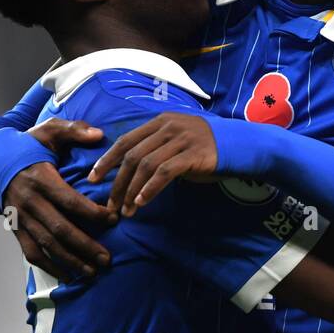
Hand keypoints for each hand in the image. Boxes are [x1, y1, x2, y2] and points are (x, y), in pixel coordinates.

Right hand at [5, 118, 112, 280]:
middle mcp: (29, 202)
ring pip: (46, 245)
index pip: (69, 200)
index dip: (92, 212)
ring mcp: (21, 218)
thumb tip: (99, 134)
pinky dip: (49, 266)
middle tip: (107, 259)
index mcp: (40, 179)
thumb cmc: (29, 146)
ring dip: (70, 261)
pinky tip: (68, 276)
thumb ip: (74, 130)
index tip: (113, 218)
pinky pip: (31, 252)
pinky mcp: (15, 228)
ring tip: (92, 273)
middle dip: (84, 246)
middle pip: (59, 229)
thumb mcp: (49, 131)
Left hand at [87, 112, 217, 215]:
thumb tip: (129, 169)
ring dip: (132, 191)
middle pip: (132, 156)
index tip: (93, 179)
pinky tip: (142, 202)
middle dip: (117, 182)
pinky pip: (165, 173)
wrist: (240, 146)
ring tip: (127, 210)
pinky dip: (150, 189)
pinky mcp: (193, 154)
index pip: (125, 140)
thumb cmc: (206, 147)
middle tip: (110, 204)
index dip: (106, 160)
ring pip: (146, 165)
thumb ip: (156, 147)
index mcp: (160, 122)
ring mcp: (181, 139)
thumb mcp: (178, 140)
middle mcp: (168, 127)